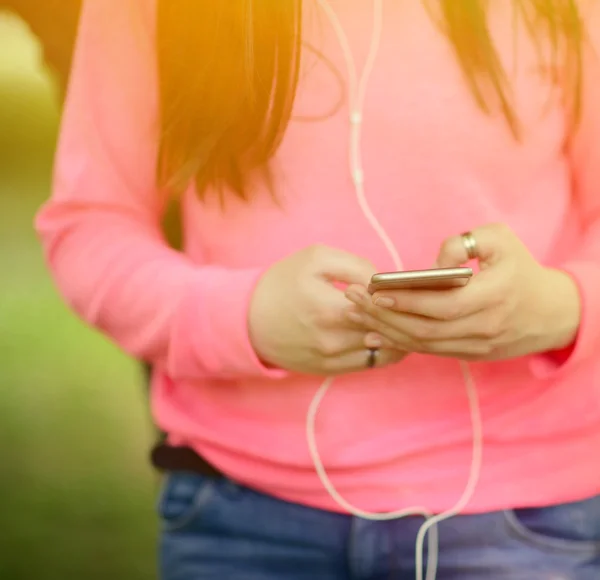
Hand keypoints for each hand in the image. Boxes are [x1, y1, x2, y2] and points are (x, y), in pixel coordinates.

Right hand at [249, 245, 406, 374]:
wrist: (246, 321)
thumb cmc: (282, 284)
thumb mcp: (315, 259)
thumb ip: (356, 265)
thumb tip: (385, 281)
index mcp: (331, 308)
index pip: (386, 306)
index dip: (402, 295)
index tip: (408, 286)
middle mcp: (335, 340)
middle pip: (390, 331)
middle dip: (405, 316)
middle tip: (415, 303)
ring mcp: (334, 359)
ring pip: (386, 351)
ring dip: (399, 335)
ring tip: (402, 318)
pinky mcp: (331, 370)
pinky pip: (372, 363)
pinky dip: (386, 349)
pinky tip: (388, 333)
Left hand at [344, 224, 581, 361]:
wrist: (551, 313)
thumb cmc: (521, 269)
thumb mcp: (501, 239)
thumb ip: (464, 242)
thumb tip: (434, 264)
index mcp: (492, 297)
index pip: (441, 305)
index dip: (405, 301)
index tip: (374, 291)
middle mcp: (483, 327)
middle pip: (424, 329)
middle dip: (383, 316)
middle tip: (352, 301)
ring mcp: (476, 346)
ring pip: (423, 344)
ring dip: (385, 331)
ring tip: (355, 316)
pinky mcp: (469, 354)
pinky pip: (429, 351)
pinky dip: (400, 344)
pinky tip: (375, 335)